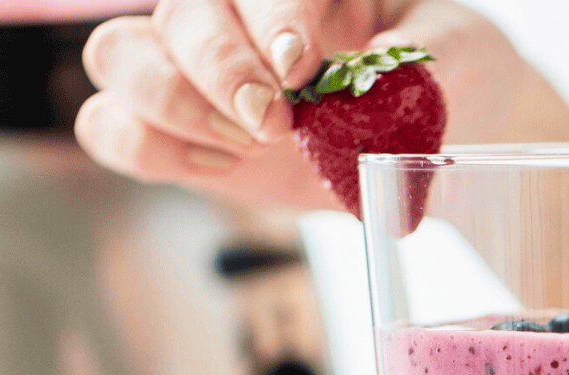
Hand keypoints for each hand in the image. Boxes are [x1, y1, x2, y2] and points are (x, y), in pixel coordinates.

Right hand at [73, 0, 532, 207]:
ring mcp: (194, 69)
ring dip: (171, 101)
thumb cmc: (448, 69)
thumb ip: (423, 57)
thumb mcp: (457, 52)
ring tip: (244, 143)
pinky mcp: (180, 131)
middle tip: (274, 121)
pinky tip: (219, 165)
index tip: (300, 63)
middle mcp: (232, 11)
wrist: (450, 125)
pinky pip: (111, 126)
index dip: (270, 14)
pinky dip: (146, 147)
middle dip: (220, 66)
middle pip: (180, 12)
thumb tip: (383, 77)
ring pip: (119, 55)